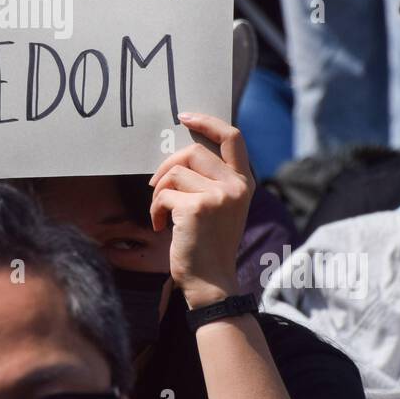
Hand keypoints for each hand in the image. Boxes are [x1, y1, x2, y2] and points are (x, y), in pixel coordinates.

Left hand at [148, 112, 254, 308]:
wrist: (211, 282)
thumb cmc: (208, 245)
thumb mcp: (221, 207)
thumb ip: (211, 180)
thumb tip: (180, 153)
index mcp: (244, 183)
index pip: (232, 137)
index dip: (207, 121)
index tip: (184, 117)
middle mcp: (236, 186)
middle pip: (193, 151)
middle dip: (167, 166)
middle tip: (156, 187)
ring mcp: (219, 196)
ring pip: (174, 173)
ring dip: (159, 192)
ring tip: (161, 213)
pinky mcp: (198, 208)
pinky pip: (164, 194)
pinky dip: (155, 209)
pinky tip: (161, 226)